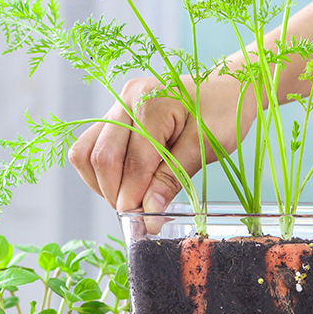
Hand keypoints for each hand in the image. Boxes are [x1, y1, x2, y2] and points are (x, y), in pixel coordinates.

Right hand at [68, 73, 251, 212]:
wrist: (226, 89)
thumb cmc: (222, 113)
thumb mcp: (205, 147)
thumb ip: (173, 178)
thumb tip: (149, 213)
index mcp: (151, 102)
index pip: (133, 162)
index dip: (134, 197)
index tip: (144, 223)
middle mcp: (126, 98)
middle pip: (102, 157)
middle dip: (116, 194)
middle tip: (139, 216)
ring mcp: (117, 105)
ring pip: (86, 152)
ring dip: (101, 183)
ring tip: (129, 199)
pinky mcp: (114, 115)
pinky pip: (90, 147)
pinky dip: (99, 172)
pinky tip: (124, 183)